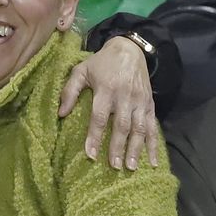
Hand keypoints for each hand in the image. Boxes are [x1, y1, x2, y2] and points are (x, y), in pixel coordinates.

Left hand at [58, 36, 158, 170]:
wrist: (130, 49)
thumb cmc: (102, 63)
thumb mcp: (81, 70)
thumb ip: (69, 90)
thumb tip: (61, 114)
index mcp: (106, 89)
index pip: (99, 117)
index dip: (94, 136)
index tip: (90, 154)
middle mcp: (124, 97)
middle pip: (121, 126)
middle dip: (118, 147)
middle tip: (115, 166)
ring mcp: (139, 101)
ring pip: (139, 128)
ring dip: (136, 149)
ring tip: (131, 167)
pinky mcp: (149, 104)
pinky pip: (153, 126)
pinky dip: (153, 145)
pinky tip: (153, 161)